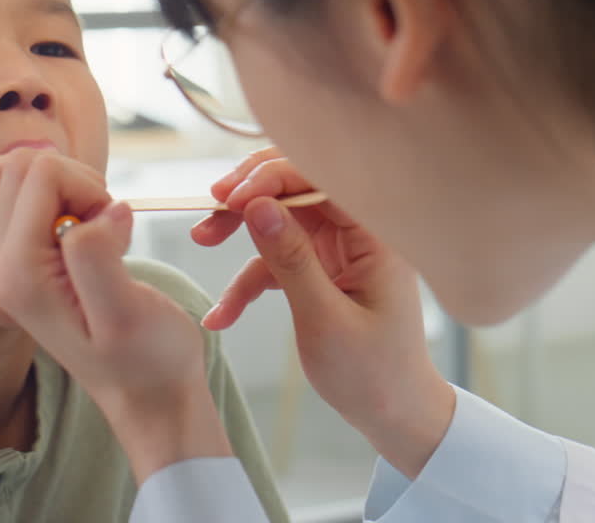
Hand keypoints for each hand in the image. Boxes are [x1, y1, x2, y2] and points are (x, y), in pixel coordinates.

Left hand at [0, 149, 231, 480]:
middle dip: (75, 182)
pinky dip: (69, 199)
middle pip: (20, 166)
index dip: (86, 187)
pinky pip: (31, 196)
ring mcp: (11, 261)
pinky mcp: (30, 257)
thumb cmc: (146, 359)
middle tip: (106, 229)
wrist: (148, 394)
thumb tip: (98, 211)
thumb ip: (97, 256)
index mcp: (17, 274)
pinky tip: (95, 235)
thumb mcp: (126, 313)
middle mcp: (1, 265)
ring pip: (21, 175)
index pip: (37, 173)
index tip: (112, 231)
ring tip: (102, 233)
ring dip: (72, 189)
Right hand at [194, 147, 455, 477]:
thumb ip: (291, 259)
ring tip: (200, 240)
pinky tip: (220, 314)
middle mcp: (357, 233)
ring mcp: (338, 251)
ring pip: (280, 220)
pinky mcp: (321, 271)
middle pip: (296, 190)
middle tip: (209, 209)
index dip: (272, 177)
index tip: (229, 197)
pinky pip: (276, 260)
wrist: (394, 415)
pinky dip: (246, 282)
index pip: (320, 178)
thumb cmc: (372, 373)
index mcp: (374, 235)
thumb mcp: (324, 319)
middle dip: (250, 196)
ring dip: (239, 232)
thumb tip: (257, 206)